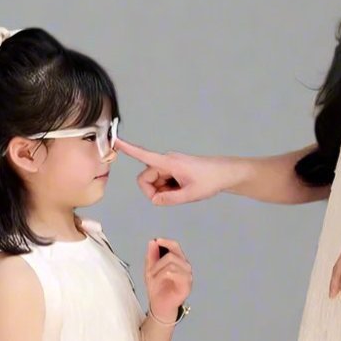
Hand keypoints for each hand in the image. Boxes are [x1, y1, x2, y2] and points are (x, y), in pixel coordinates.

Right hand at [116, 139, 236, 205]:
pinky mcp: (173, 169)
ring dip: (162, 190)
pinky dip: (168, 189)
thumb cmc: (211, 180)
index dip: (128, 149)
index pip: (143, 155)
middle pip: (145, 178)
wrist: (225, 173)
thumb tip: (155, 200)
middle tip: (171, 198)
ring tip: (181, 192)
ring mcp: (169, 165)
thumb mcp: (190, 194)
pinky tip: (182, 189)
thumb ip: (169, 199)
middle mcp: (166, 161)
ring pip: (154, 181)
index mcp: (168, 163)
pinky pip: (162, 181)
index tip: (115, 140)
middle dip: (152, 191)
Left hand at [145, 238, 192, 321]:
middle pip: (172, 255)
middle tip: (149, 273)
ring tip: (153, 279)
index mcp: (178, 261)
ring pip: (172, 264)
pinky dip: (162, 275)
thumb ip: (152, 256)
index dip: (167, 242)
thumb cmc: (157, 288)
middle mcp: (185, 266)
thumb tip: (153, 242)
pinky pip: (173, 273)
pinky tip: (159, 281)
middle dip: (157, 263)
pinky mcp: (187, 285)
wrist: (159, 306)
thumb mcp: (150, 270)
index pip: (175, 246)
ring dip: (158, 270)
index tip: (157, 240)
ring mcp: (188, 276)